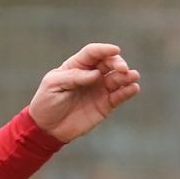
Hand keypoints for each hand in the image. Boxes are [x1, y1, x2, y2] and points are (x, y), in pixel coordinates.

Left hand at [25, 43, 140, 142]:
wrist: (47, 128)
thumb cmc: (46, 102)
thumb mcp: (53, 85)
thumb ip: (73, 77)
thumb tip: (96, 74)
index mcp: (76, 66)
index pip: (93, 53)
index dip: (104, 50)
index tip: (115, 50)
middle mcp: (91, 74)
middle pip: (109, 62)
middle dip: (118, 63)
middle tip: (122, 69)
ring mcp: (100, 88)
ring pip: (119, 78)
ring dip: (127, 75)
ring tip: (132, 76)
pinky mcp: (106, 104)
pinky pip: (121, 95)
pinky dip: (128, 90)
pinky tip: (133, 88)